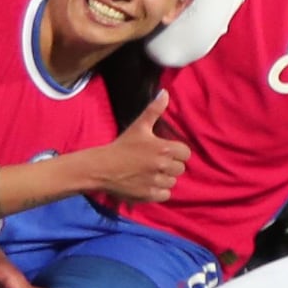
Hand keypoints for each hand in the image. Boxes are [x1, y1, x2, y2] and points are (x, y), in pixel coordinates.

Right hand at [77, 112, 192, 202]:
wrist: (101, 167)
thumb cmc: (121, 146)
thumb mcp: (139, 126)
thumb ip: (154, 110)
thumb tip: (165, 92)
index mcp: (164, 148)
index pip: (186, 153)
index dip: (177, 152)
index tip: (166, 151)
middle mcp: (163, 166)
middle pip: (180, 168)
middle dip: (171, 165)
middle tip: (156, 162)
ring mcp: (156, 182)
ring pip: (172, 182)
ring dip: (165, 178)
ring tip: (151, 173)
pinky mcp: (149, 195)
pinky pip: (165, 194)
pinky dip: (159, 191)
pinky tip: (149, 184)